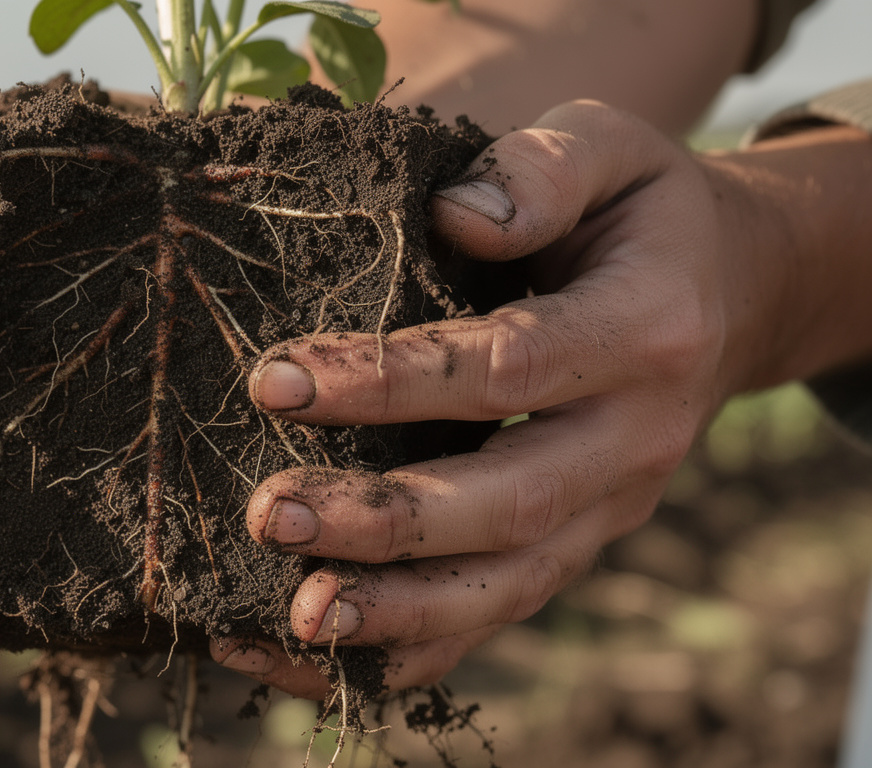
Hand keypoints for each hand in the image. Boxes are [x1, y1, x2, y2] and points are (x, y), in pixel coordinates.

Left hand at [210, 100, 871, 698]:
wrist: (724, 294)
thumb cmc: (639, 215)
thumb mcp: (609, 150)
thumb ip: (542, 169)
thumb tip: (456, 219)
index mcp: (644, 330)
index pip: (506, 368)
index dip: (388, 381)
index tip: (275, 380)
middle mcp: (635, 439)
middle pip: (508, 503)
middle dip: (384, 520)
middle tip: (270, 514)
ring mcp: (610, 508)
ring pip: (508, 585)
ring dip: (398, 609)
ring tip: (296, 617)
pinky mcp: (576, 544)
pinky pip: (499, 613)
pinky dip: (414, 647)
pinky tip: (322, 656)